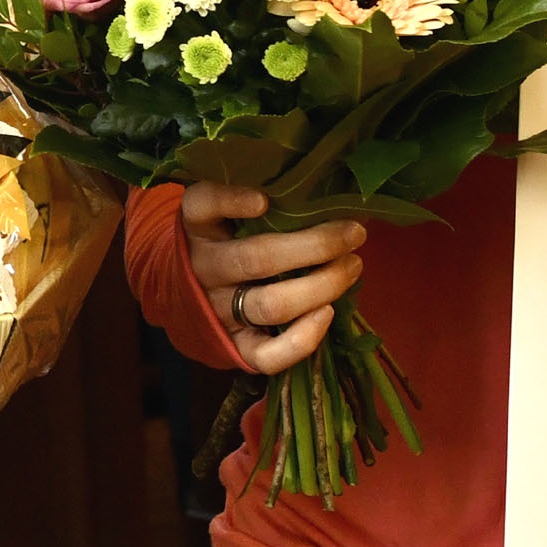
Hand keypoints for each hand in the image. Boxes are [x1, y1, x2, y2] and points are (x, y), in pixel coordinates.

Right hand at [178, 183, 363, 376]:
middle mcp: (206, 269)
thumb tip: (334, 192)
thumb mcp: (231, 215)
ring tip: (353, 266)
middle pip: (257, 259)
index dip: (232, 202)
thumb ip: (267, 204)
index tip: (265, 200)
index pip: (203, 206)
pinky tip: (328, 314)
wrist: (193, 297)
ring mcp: (220, 311)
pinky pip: (267, 354)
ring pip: (271, 305)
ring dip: (321, 286)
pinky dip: (301, 339)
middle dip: (314, 246)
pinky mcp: (235, 346)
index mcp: (200, 227)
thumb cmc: (230, 243)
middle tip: (354, 233)